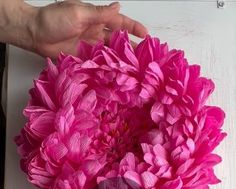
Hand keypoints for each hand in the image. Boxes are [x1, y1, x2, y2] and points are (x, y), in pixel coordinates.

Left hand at [28, 0, 147, 58]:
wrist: (35, 34)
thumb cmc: (54, 19)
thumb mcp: (79, 13)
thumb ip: (99, 14)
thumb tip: (118, 7)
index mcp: (96, 18)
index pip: (119, 23)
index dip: (133, 28)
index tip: (146, 35)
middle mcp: (95, 33)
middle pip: (117, 41)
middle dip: (131, 48)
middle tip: (144, 58)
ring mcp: (89, 47)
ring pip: (109, 54)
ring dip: (120, 61)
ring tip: (133, 70)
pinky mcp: (82, 58)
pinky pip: (97, 64)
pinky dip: (106, 69)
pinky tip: (114, 76)